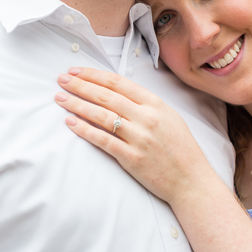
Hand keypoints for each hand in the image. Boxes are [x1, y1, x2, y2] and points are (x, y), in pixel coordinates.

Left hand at [55, 67, 213, 204]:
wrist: (192, 181)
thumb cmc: (180, 149)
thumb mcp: (169, 116)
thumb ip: (145, 104)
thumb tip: (117, 91)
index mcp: (155, 103)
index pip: (118, 82)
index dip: (93, 75)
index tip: (75, 71)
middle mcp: (147, 117)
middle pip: (106, 95)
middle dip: (80, 85)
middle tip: (61, 80)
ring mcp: (139, 138)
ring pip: (101, 115)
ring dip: (77, 105)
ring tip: (60, 98)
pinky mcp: (131, 158)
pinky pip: (103, 140)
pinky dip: (84, 130)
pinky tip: (70, 122)